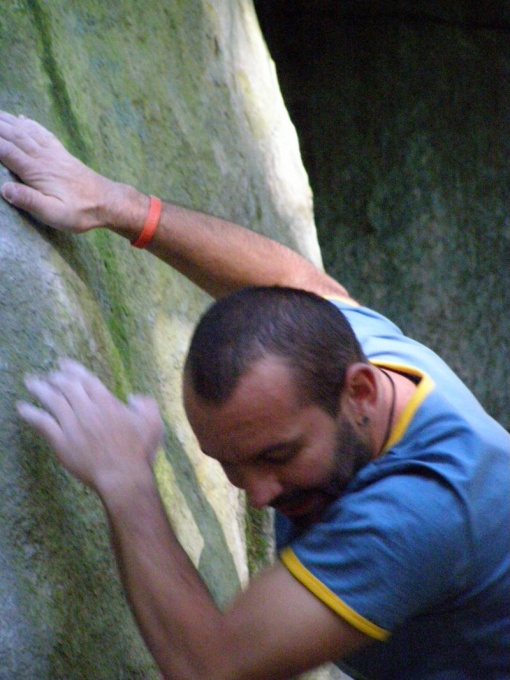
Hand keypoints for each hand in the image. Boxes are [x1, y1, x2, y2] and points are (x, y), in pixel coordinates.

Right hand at [0, 111, 117, 231]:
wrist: (109, 202)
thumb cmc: (81, 212)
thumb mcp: (54, 213)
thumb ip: (29, 201)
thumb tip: (4, 189)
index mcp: (37, 171)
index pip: (5, 151)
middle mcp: (43, 158)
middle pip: (13, 136)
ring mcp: (54, 154)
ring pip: (27, 131)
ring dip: (8, 120)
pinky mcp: (63, 155)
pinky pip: (44, 134)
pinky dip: (31, 124)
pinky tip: (24, 118)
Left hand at [17, 360, 164, 492]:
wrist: (123, 476)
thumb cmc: (139, 451)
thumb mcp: (153, 423)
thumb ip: (146, 404)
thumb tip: (133, 397)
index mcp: (107, 402)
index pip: (87, 380)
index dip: (74, 369)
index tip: (64, 364)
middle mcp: (87, 409)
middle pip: (67, 386)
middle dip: (56, 377)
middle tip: (49, 374)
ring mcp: (72, 425)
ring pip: (52, 400)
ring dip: (40, 389)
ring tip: (31, 382)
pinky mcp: (61, 441)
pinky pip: (42, 423)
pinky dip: (30, 413)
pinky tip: (21, 408)